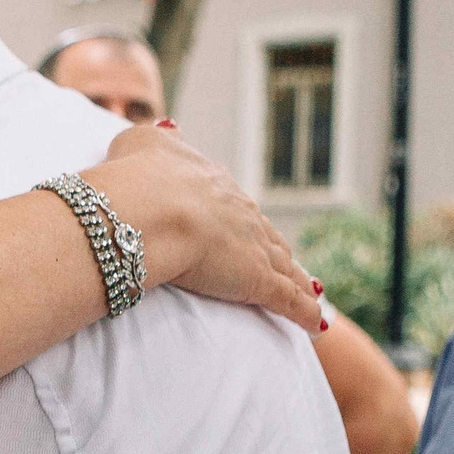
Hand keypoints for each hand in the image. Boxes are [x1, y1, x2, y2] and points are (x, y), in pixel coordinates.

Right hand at [89, 124, 320, 333]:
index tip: (243, 226)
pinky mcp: (258, 281)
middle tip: (279, 258)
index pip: (233, 204)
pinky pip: (288, 301)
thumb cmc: (137, 179)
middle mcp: (242, 213)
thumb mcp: (139, 145)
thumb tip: (165, 129)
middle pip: (265, 233)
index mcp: (213, 185)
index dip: (239, 218)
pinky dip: (305, 314)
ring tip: (306, 288)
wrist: (149, 210)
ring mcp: (254, 247)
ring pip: (284, 264)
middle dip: (272, 246)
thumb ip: (154, 139)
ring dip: (296, 277)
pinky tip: (316, 324)